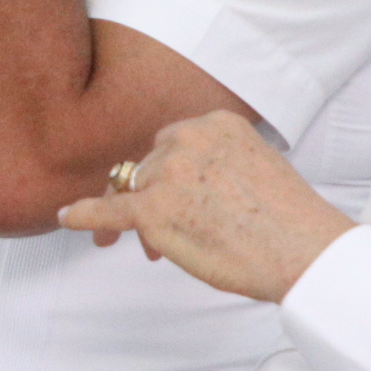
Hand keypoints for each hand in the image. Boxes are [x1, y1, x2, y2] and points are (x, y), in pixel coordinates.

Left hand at [57, 114, 349, 303]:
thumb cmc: (289, 219)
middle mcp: (187, 138)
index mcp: (216, 122)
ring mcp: (167, 173)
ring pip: (136, 190)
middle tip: (180, 229)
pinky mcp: (152, 210)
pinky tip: (68, 217)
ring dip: (143, 217)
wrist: (301, 248)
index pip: (175, 142)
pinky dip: (85, 215)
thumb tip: (188, 187)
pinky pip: (108, 210)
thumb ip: (219, 162)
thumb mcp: (257, 164)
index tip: (183, 195)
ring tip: (162, 247)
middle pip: (151, 165)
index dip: (173, 173)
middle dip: (157, 195)